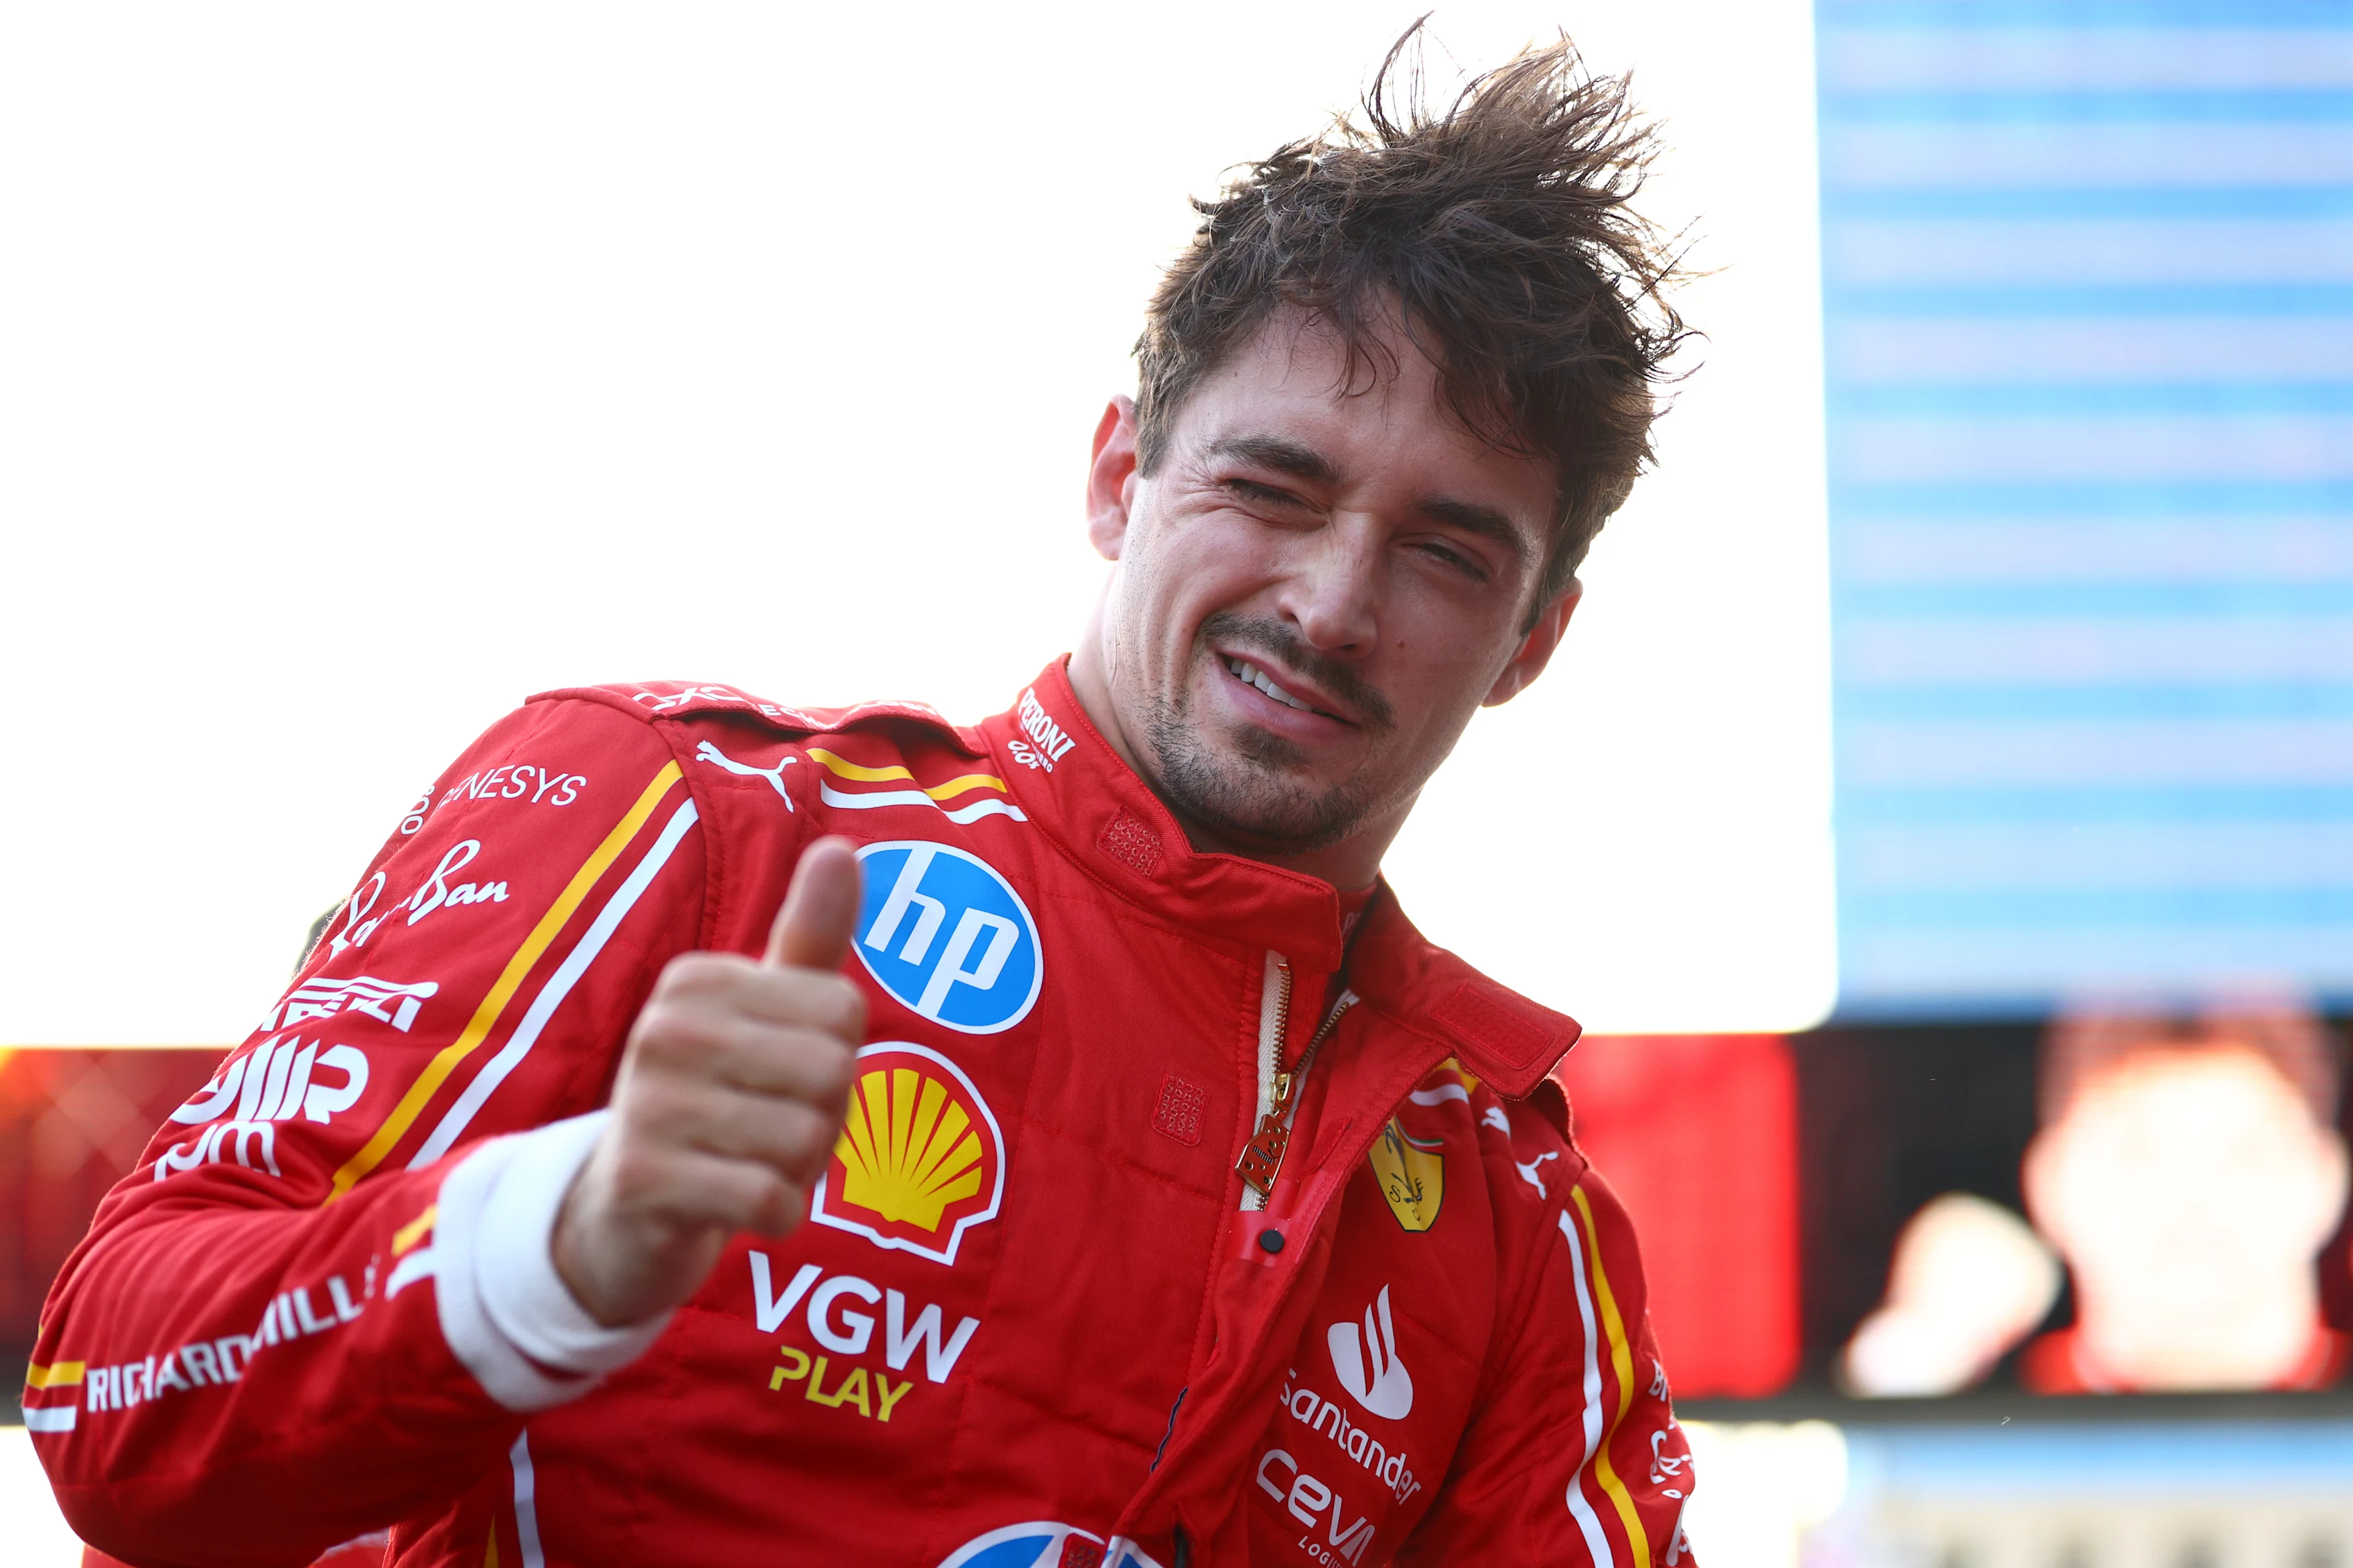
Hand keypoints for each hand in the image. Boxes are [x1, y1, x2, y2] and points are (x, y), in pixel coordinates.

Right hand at [553, 837, 864, 1326]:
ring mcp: (647, 1103)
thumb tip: (841, 848)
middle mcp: (666, 1028)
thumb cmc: (721, 1098)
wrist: (628, 1210)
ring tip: (745, 1163)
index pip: (844, 1011)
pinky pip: (768, 1198)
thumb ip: (810, 937)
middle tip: (767, 1131)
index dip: (837, 1060)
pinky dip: (776, 1215)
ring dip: (797, 1171)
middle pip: (831, 1073)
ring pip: (804, 1140)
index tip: (781, 1078)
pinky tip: (737, 1206)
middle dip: (823, 1120)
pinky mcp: (643, 1178)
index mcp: (699, 978)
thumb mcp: (769, 1013)